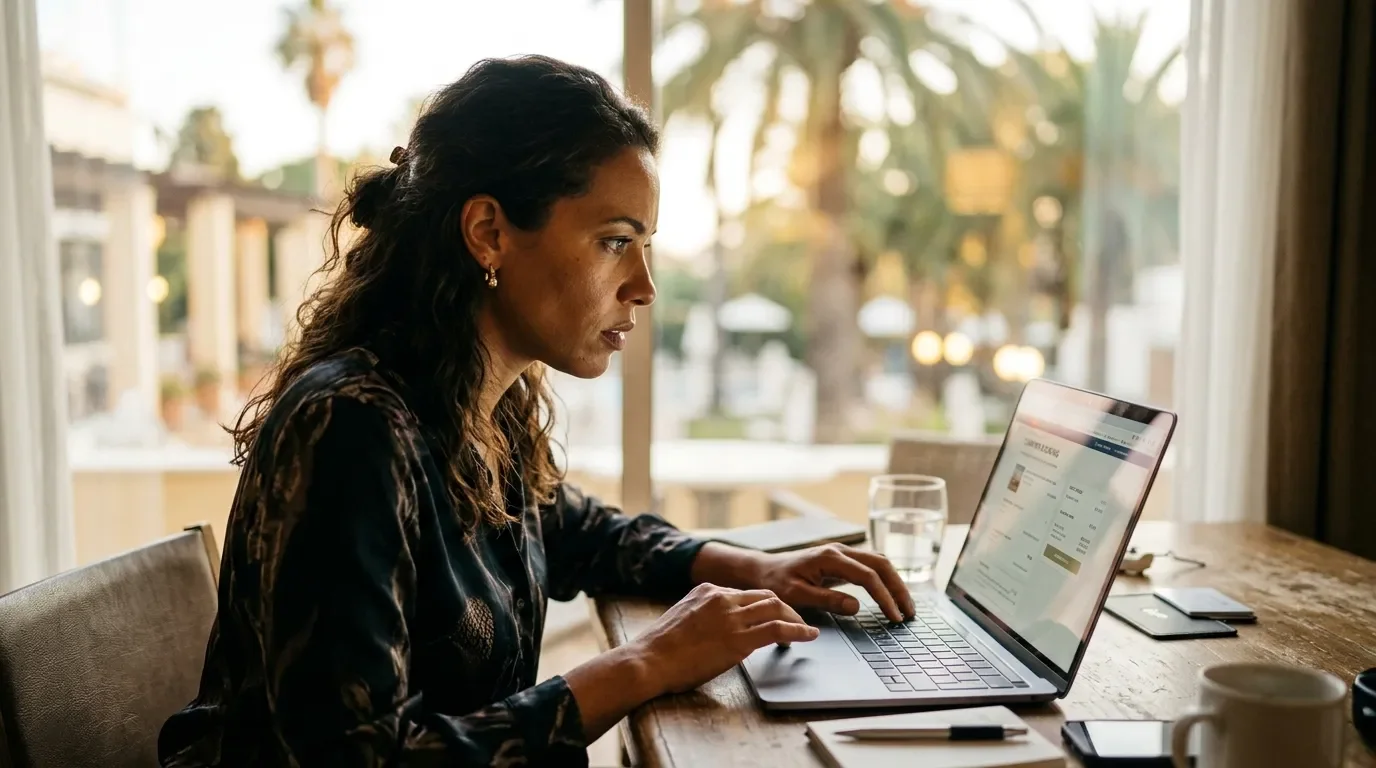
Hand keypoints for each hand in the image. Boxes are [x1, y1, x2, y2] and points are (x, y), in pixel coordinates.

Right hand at [628, 583, 818, 695]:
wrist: (649, 660)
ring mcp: (731, 617)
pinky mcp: (738, 639)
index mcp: (706, 590)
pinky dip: (798, 631)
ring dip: (795, 618)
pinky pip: (778, 629)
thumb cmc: (660, 649)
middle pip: (765, 595)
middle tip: (796, 620)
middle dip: (784, 607)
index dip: (763, 605)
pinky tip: (809, 636)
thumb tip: (717, 629)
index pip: (745, 593)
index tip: (772, 614)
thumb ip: (702, 616)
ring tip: (806, 628)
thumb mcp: (682, 619)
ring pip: (775, 608)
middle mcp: (722, 598)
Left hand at [750, 543, 915, 622]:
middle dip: (898, 588)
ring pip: (879, 563)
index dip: (884, 597)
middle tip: (909, 613)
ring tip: (906, 607)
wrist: (763, 570)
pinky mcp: (843, 560)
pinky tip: (891, 595)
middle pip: (881, 564)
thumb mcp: (796, 595)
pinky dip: (885, 580)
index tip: (894, 617)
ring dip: (895, 583)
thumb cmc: (776, 582)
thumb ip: (826, 600)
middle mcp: (840, 551)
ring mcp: (843, 553)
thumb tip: (856, 607)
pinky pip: (871, 566)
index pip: (868, 577)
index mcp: (830, 557)